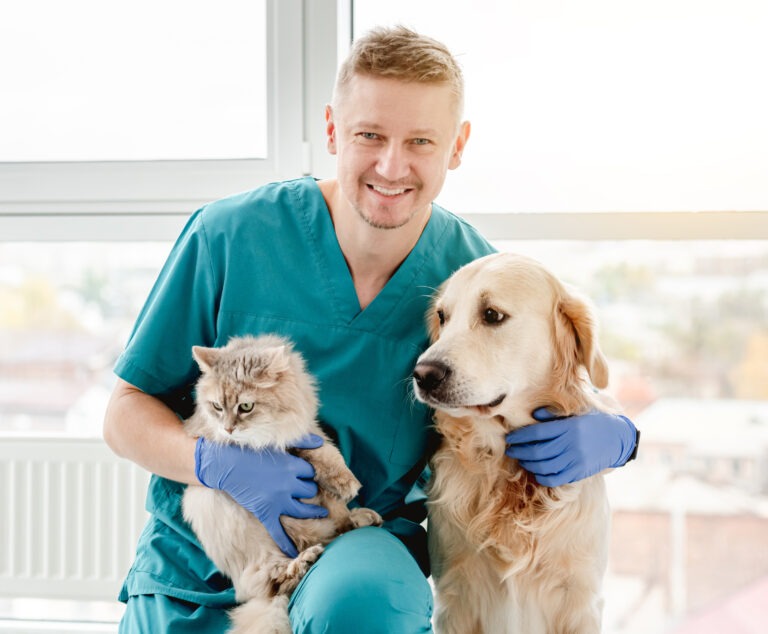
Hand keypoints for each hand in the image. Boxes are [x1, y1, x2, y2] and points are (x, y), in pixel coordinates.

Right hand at [194, 433, 327, 556]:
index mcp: (293, 467)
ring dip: (313, 512)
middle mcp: (289, 485)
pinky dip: (287, 543)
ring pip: (303, 510)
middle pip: (310, 490)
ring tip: (321, 513)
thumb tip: (320, 442)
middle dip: (310, 489)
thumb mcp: (278, 444)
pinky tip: (294, 551)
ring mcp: (278, 501)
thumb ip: (302, 441)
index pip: (311, 472)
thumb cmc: (252, 451)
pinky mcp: (266, 512)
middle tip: (309, 490)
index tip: (308, 474)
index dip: (310, 473)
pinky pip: (279, 532)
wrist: (227, 464)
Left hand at [504, 409, 637, 486]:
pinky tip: (535, 471)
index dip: (520, 436)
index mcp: (569, 427)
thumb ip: (553, 414)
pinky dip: (542, 477)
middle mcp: (572, 444)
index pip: (537, 433)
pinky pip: (556, 479)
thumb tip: (533, 415)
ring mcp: (576, 460)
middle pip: (538, 451)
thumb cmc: (591, 421)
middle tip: (511, 450)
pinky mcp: (579, 473)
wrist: (616, 438)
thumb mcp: (575, 412)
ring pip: (545, 466)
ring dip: (528, 464)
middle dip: (520, 451)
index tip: (510, 438)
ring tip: (521, 459)